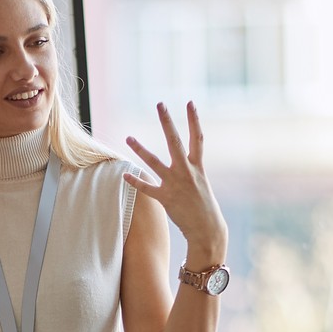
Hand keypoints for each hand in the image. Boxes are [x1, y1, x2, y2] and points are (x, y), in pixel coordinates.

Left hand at [125, 102, 226, 264]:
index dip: (194, 119)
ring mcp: (175, 184)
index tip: (190, 102)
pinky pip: (147, 188)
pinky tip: (125, 174)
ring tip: (128, 137)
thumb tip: (182, 162)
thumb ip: (191, 170)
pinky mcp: (166, 198)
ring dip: (140, 149)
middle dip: (167, 122)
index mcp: (198, 167)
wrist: (208, 229)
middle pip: (174, 141)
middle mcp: (186, 172)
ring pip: (154, 162)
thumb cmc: (204, 206)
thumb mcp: (201, 184)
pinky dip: (135, 181)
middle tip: (159, 104)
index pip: (197, 138)